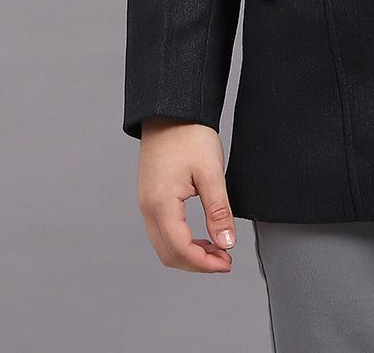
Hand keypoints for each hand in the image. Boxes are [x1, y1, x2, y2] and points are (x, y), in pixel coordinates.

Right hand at [137, 117, 237, 271]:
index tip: (227, 263)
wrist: (170, 111)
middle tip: (225, 261)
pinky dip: (181, 242)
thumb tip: (227, 243)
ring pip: (164, 246)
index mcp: (161, 204)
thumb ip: (219, 211)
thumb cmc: (190, 135)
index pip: (180, 249)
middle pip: (168, 254)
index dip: (205, 263)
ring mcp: (146, 204)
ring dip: (189, 254)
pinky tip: (201, 237)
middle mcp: (148, 209)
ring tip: (217, 250)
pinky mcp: (150, 198)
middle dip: (197, 264)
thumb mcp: (211, 172)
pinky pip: (162, 232)